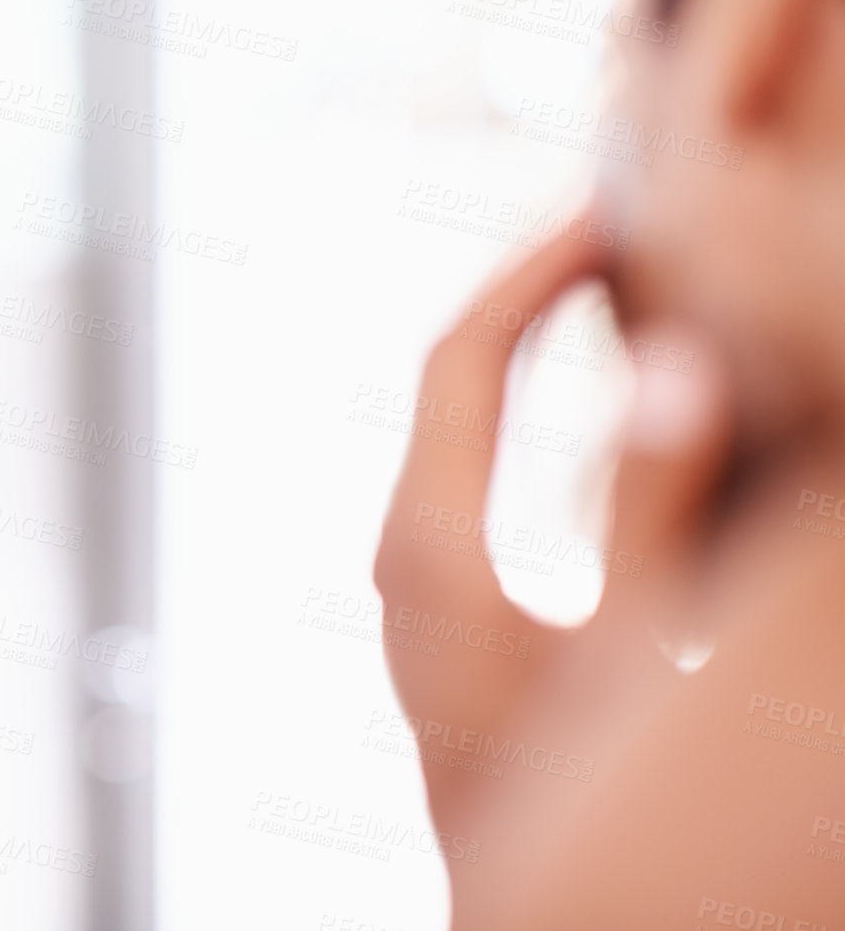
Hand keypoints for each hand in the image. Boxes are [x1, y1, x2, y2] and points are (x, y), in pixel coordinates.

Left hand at [374, 225, 734, 919]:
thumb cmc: (574, 790)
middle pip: (452, 376)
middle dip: (529, 294)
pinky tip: (589, 401)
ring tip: (608, 285)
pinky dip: (523, 410)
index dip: (534, 271)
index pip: (464, 355)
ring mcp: (411, 578)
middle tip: (614, 227)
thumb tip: (672, 365)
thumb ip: (651, 508)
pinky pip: (471, 468)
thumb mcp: (637, 648)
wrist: (524, 912)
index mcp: (430, 538)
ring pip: (457, 421)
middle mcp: (401, 546)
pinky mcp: (439, 607)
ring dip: (525, 349)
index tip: (606, 213)